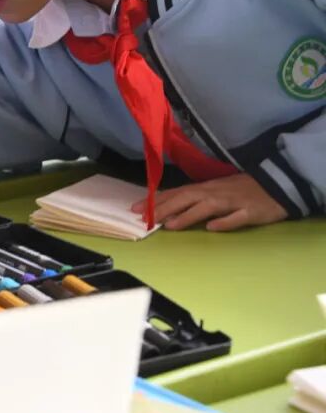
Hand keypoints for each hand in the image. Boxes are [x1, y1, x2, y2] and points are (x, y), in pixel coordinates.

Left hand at [131, 173, 286, 230]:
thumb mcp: (216, 191)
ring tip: (170, 225)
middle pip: (186, 199)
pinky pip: (237, 218)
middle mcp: (216, 193)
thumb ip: (195, 199)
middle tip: (145, 218)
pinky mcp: (251, 212)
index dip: (156, 200)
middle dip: (164, 208)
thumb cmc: (242, 189)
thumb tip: (170, 208)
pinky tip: (213, 228)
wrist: (277, 184)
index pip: (177, 193)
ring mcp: (233, 202)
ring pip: (207, 208)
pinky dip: (225, 222)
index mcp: (206, 188)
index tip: (135, 208)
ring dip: (188, 216)